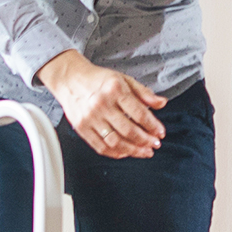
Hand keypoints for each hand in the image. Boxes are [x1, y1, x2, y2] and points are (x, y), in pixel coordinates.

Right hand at [38, 51, 164, 158]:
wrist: (70, 78)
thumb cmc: (98, 79)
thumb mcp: (124, 79)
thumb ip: (144, 92)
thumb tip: (161, 103)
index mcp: (115, 90)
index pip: (139, 113)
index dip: (153, 126)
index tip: (160, 132)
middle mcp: (102, 104)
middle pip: (128, 130)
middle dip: (145, 140)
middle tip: (155, 144)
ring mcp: (90, 118)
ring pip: (115, 142)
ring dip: (133, 150)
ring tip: (144, 151)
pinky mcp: (82, 128)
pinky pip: (100, 147)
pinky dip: (115, 153)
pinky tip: (126, 152)